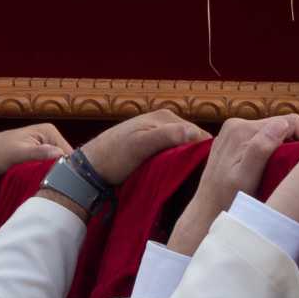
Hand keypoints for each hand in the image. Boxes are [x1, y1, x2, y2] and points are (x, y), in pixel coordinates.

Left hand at [0, 123, 71, 188]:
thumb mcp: (17, 153)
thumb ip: (37, 153)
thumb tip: (58, 153)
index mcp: (49, 131)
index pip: (70, 153)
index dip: (69, 170)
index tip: (64, 186)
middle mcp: (51, 137)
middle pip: (67, 160)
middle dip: (63, 174)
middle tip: (56, 189)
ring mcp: (46, 146)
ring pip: (60, 166)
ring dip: (56, 177)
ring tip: (50, 189)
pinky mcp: (41, 156)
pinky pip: (51, 169)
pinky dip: (50, 177)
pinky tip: (46, 186)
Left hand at [79, 110, 209, 184]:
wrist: (90, 168)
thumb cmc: (113, 156)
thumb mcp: (139, 145)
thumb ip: (166, 136)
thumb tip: (194, 132)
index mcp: (166, 117)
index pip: (198, 133)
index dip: (204, 153)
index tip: (208, 173)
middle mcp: (165, 123)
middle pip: (193, 141)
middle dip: (197, 158)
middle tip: (200, 179)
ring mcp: (160, 135)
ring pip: (184, 149)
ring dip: (187, 163)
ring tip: (191, 180)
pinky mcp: (154, 147)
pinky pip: (174, 155)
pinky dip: (178, 164)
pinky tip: (178, 176)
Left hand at [168, 115, 298, 253]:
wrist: (206, 211)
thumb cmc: (226, 200)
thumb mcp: (244, 178)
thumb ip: (259, 150)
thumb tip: (281, 125)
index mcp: (242, 130)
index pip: (288, 122)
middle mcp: (237, 124)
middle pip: (281, 125)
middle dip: (297, 141)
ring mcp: (234, 130)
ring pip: (274, 131)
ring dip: (286, 146)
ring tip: (294, 167)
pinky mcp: (235, 139)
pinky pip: (263, 138)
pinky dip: (275, 149)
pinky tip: (278, 167)